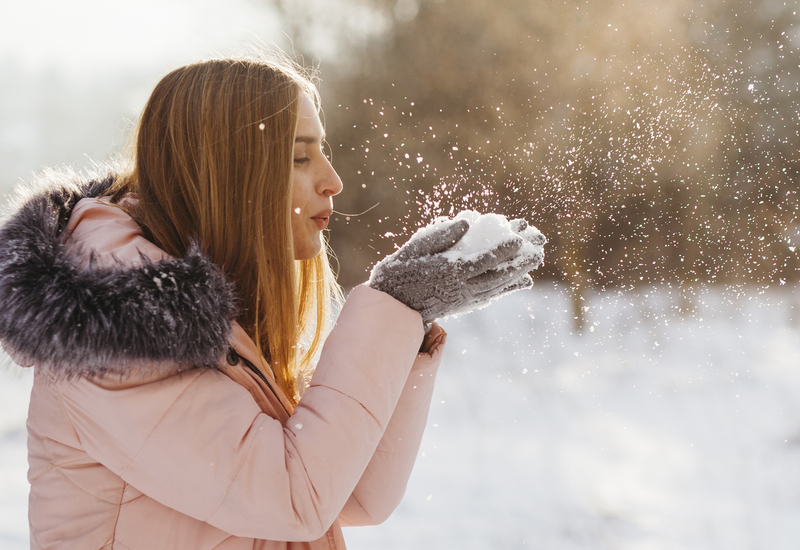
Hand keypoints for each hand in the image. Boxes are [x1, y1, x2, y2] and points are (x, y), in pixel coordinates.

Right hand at [368, 218, 540, 323]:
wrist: (396, 303)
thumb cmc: (404, 268)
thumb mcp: (417, 246)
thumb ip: (441, 234)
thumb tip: (467, 222)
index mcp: (449, 271)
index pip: (481, 261)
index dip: (502, 250)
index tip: (518, 239)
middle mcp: (460, 288)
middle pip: (496, 276)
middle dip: (519, 263)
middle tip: (538, 251)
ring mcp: (463, 299)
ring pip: (497, 287)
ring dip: (518, 275)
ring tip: (535, 262)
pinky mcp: (464, 305)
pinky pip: (490, 296)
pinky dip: (507, 288)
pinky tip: (521, 281)